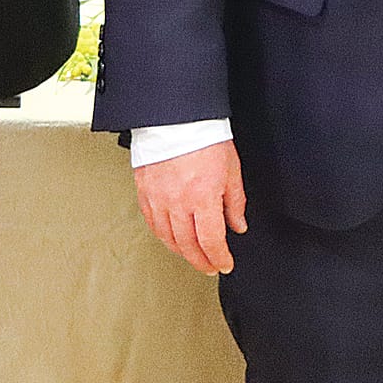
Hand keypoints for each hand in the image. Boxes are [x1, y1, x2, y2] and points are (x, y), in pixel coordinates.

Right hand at [134, 139, 247, 274]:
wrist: (177, 116)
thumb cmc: (205, 136)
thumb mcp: (231, 168)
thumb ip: (235, 201)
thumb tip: (237, 225)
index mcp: (203, 197)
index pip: (211, 241)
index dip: (219, 258)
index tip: (225, 264)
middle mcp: (178, 202)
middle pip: (188, 246)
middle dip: (202, 261)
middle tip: (210, 266)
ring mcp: (159, 199)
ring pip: (168, 238)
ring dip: (182, 252)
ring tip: (193, 255)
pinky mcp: (145, 192)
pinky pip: (152, 223)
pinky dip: (163, 236)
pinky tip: (171, 238)